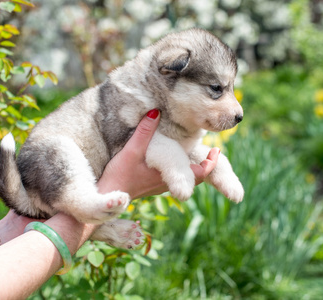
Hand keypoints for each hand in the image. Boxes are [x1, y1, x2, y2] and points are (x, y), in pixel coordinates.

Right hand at [97, 109, 219, 198]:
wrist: (105, 197)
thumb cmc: (119, 176)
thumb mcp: (131, 150)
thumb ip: (144, 131)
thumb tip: (156, 111)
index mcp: (168, 175)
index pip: (200, 173)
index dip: (211, 163)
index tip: (217, 150)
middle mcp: (167, 184)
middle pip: (195, 177)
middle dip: (205, 165)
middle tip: (212, 151)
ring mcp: (159, 186)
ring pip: (184, 178)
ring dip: (192, 167)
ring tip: (194, 151)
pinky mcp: (151, 186)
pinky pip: (172, 178)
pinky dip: (180, 169)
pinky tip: (173, 160)